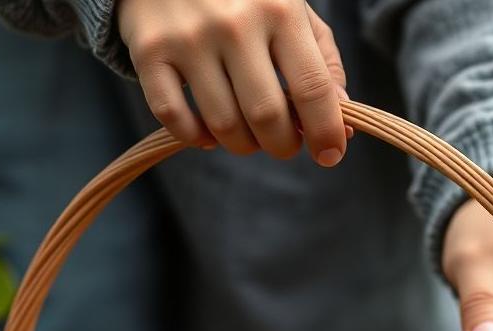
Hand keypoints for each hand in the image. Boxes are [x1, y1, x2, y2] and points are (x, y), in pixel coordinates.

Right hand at [118, 0, 348, 165]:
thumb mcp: (291, 12)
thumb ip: (322, 65)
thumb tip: (342, 127)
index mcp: (280, 9)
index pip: (313, 89)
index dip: (326, 133)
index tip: (330, 154)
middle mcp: (235, 24)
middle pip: (268, 118)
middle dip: (282, 145)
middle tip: (281, 141)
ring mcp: (189, 38)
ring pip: (224, 127)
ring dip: (242, 145)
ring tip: (247, 132)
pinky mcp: (150, 53)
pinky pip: (176, 120)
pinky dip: (195, 138)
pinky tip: (207, 131)